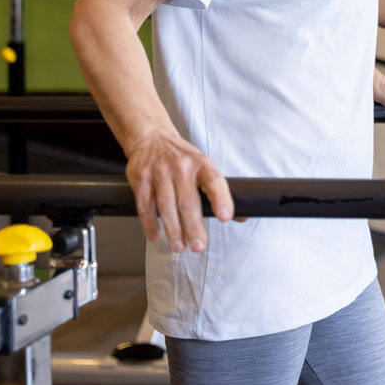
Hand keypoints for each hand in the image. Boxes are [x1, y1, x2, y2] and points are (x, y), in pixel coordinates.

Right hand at [124, 131, 233, 252]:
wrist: (151, 138)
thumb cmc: (182, 158)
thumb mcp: (204, 167)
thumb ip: (219, 192)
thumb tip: (243, 217)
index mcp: (202, 164)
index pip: (215, 181)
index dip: (221, 199)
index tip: (225, 217)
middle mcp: (181, 167)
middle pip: (188, 202)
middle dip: (193, 227)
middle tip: (198, 246)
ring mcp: (160, 173)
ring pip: (166, 207)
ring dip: (173, 230)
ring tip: (179, 247)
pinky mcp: (141, 179)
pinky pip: (145, 206)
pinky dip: (150, 224)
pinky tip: (156, 236)